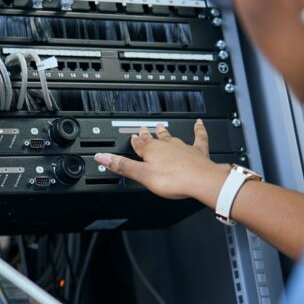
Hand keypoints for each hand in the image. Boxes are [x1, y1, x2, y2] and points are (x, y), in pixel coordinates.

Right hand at [94, 120, 228, 205]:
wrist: (200, 180)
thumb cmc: (173, 180)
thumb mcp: (142, 175)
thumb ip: (122, 166)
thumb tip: (102, 157)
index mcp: (151, 151)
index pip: (139, 145)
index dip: (134, 142)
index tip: (131, 137)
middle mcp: (166, 146)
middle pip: (154, 140)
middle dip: (147, 135)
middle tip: (143, 129)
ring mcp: (182, 148)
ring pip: (171, 137)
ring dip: (165, 133)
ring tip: (160, 126)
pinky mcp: (197, 152)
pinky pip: (198, 137)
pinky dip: (198, 129)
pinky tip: (199, 123)